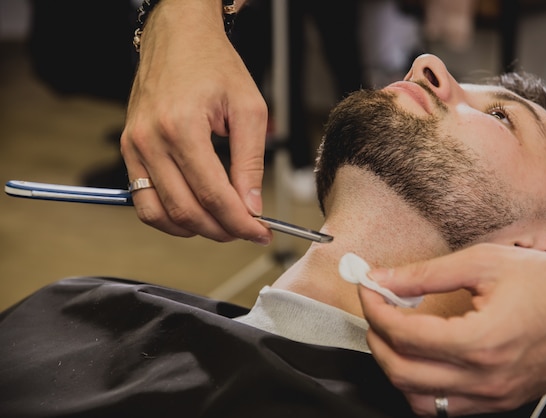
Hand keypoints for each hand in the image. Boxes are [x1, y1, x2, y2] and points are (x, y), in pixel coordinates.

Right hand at [121, 0, 270, 243]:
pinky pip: (142, 201)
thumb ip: (250, 163)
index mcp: (182, 127)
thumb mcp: (248, 109)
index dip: (241, 223)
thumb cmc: (214, 65)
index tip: (261, 233)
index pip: (213, 195)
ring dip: (194, 230)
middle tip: (247, 230)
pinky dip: (169, 217)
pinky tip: (195, 213)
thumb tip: (252, 207)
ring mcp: (134, 147)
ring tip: (222, 225)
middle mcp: (151, 141)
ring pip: (158, 215)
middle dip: (222, 230)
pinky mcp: (129, 150)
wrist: (177, 37)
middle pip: (186, 211)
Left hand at [359, 244, 545, 415]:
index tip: (370, 290)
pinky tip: (422, 359)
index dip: (376, 309)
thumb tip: (384, 278)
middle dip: (376, 339)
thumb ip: (427, 274)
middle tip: (376, 311)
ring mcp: (494, 397)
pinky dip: (422, 387)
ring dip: (395, 368)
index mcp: (481, 341)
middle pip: (402, 373)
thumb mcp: (484, 263)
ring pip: (419, 400)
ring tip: (394, 337)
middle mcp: (485, 378)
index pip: (404, 334)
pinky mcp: (500, 401)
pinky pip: (446, 409)